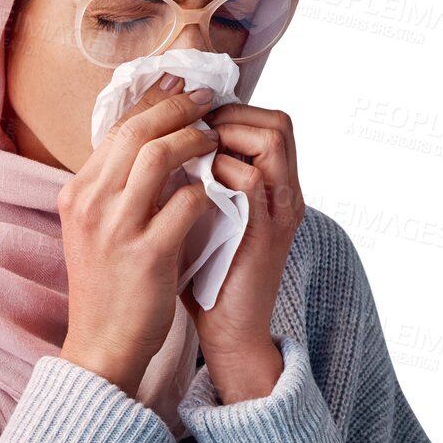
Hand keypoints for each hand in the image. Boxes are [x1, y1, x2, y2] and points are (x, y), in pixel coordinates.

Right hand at [56, 75, 220, 398]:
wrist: (102, 346)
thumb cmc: (109, 287)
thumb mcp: (97, 229)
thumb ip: (117, 188)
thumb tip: (152, 142)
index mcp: (76, 194)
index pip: (116, 129)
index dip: (153, 102)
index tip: (180, 85)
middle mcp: (90, 204)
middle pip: (136, 130)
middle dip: (177, 107)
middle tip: (207, 98)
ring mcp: (116, 228)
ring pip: (159, 156)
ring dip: (194, 140)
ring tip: (214, 139)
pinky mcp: (147, 254)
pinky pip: (186, 202)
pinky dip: (206, 191)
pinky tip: (216, 194)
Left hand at [181, 102, 304, 400]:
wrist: (229, 331)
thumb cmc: (209, 276)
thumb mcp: (205, 215)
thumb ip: (197, 179)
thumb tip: (157, 142)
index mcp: (274, 187)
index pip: (269, 121)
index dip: (230, 110)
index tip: (190, 121)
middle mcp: (285, 193)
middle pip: (278, 122)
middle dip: (230, 115)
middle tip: (192, 131)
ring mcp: (279, 212)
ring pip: (271, 140)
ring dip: (228, 136)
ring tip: (195, 154)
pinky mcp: (266, 234)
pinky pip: (251, 181)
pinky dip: (221, 171)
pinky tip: (194, 183)